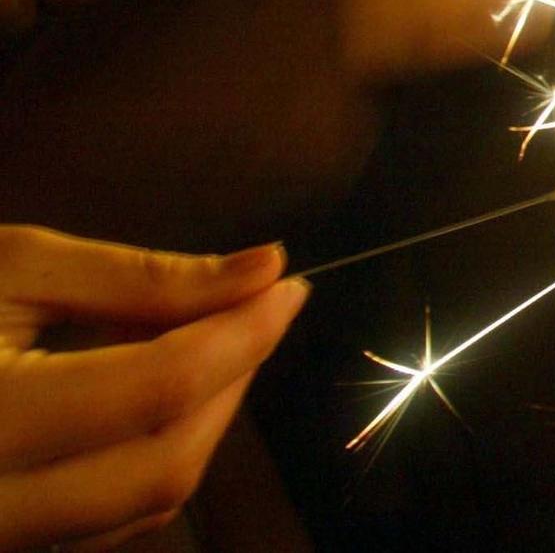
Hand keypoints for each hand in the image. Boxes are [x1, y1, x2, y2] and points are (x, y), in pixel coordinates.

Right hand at [0, 226, 306, 550]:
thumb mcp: (8, 268)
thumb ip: (139, 279)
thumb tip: (263, 267)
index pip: (157, 388)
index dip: (241, 334)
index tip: (288, 283)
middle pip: (164, 463)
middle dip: (230, 381)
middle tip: (257, 308)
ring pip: (144, 505)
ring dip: (202, 422)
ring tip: (211, 341)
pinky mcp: (6, 545)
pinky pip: (107, 526)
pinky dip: (155, 458)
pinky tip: (161, 393)